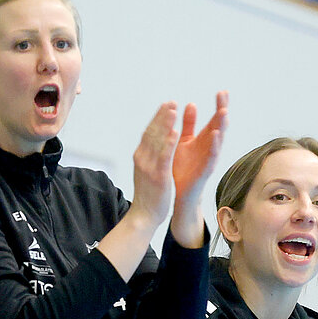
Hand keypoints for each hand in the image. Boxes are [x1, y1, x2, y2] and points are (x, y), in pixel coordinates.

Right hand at [128, 102, 180, 226]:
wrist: (143, 216)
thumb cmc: (148, 195)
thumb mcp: (146, 172)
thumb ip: (149, 158)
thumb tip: (152, 145)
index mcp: (141, 157)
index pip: (148, 133)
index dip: (157, 119)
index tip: (165, 106)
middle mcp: (143, 159)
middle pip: (152, 133)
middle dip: (161, 116)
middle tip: (171, 102)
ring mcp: (149, 167)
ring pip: (157, 141)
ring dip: (165, 124)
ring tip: (173, 109)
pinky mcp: (158, 176)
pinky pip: (164, 156)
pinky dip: (169, 143)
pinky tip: (176, 132)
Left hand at [168, 92, 227, 244]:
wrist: (176, 193)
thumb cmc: (180, 168)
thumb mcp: (183, 142)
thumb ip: (188, 124)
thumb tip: (191, 103)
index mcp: (203, 140)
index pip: (214, 119)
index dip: (219, 106)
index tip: (222, 91)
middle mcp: (209, 148)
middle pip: (219, 127)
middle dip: (222, 111)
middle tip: (224, 97)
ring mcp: (208, 160)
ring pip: (217, 141)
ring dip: (221, 127)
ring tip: (223, 113)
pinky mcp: (204, 171)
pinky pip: (211, 157)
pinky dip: (214, 146)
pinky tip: (215, 136)